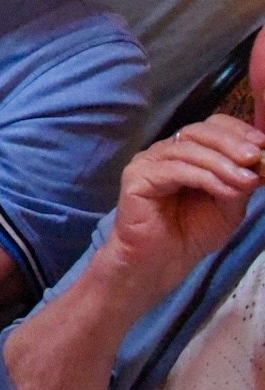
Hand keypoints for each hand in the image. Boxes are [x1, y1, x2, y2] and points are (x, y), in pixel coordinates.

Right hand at [102, 116, 264, 289]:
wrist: (161, 262)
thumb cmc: (192, 233)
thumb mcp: (229, 206)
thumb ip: (239, 182)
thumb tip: (258, 162)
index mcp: (186, 153)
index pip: (210, 127)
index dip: (236, 131)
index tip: (262, 144)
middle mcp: (165, 152)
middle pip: (198, 132)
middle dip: (231, 144)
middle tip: (255, 157)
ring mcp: (148, 162)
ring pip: (188, 149)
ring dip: (223, 164)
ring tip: (247, 181)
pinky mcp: (137, 177)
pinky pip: (175, 170)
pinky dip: (205, 178)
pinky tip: (226, 191)